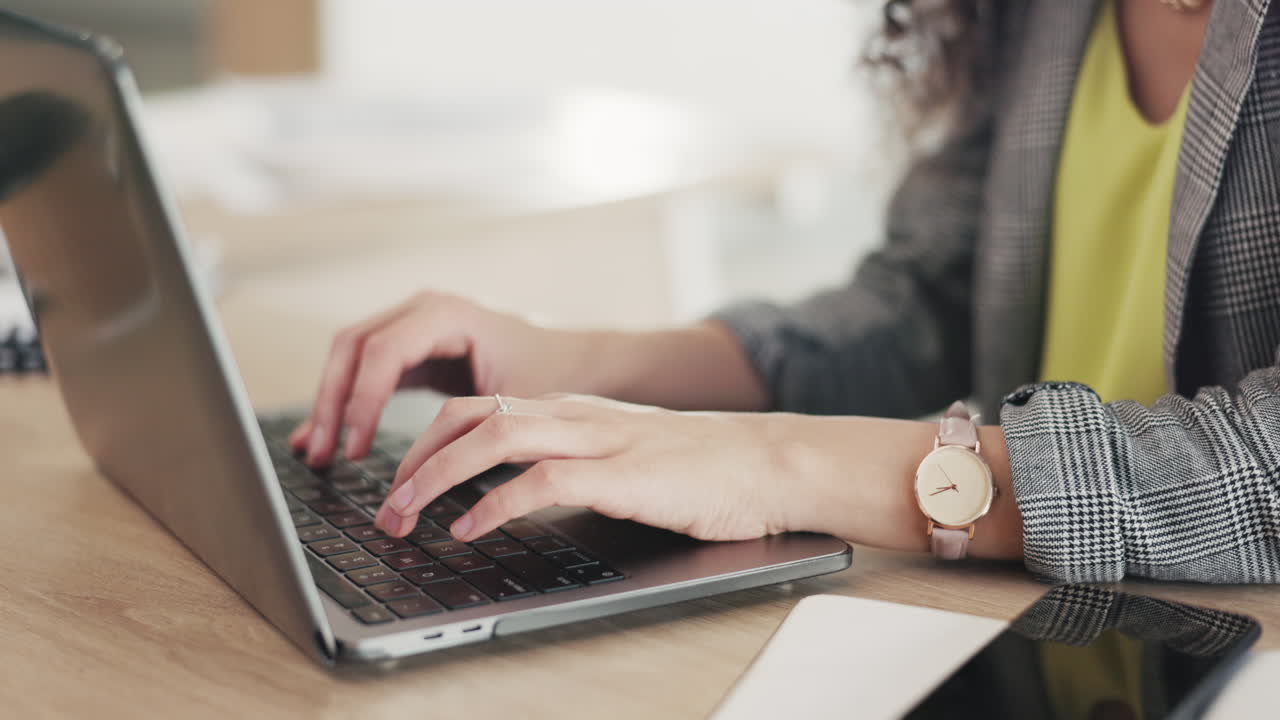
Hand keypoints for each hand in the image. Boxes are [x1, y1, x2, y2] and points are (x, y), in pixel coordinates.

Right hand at [289, 291, 604, 465]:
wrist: (574, 359)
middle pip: (353, 347)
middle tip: (320, 455)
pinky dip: (346, 402)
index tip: (354, 447)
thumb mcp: (516, 399)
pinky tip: (327, 437)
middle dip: (332, 402)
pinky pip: (365, 369)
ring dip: (330, 403)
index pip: (383, 351)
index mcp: (448, 314)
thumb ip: (472, 426)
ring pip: (350, 356)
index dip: (362, 400)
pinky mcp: (413, 348)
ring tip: (314, 453)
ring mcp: (414, 324)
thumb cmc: (552, 376)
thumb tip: (428, 472)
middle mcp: (424, 309)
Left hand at [372, 393, 796, 541]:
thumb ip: (571, 463)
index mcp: (570, 410)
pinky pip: (540, 481)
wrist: (767, 462)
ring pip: (493, 437)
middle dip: (414, 457)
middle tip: (385, 505)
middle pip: (469, 415)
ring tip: (404, 514)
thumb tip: (513, 495)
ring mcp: (596, 439)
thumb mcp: (620, 455)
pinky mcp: (620, 473)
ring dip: (436, 476)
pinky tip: (469, 529)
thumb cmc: (699, 468)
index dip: (425, 441)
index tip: (397, 480)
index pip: (476, 408)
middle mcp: (574, 415)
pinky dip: (494, 505)